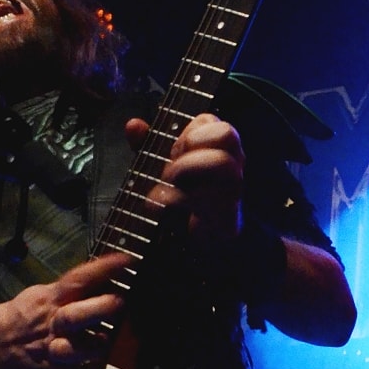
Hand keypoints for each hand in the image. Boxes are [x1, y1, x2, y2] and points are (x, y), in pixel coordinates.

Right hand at [0, 252, 129, 368]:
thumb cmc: (15, 323)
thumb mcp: (37, 297)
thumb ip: (65, 291)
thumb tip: (99, 282)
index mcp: (48, 300)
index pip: (78, 279)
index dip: (103, 269)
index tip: (125, 260)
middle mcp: (53, 324)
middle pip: (80, 315)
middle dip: (103, 308)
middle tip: (118, 303)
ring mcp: (54, 351)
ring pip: (86, 348)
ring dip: (101, 343)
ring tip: (103, 339)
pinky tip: (95, 363)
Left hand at [126, 112, 243, 249]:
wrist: (186, 247)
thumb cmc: (176, 201)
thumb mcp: (156, 169)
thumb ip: (147, 146)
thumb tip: (134, 125)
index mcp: (216, 150)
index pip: (213, 121)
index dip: (191, 130)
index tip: (174, 150)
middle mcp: (232, 166)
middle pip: (227, 135)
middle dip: (192, 145)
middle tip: (169, 169)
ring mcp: (234, 192)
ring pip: (226, 164)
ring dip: (189, 170)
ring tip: (167, 185)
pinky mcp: (230, 219)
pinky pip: (217, 202)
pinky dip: (185, 200)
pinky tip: (166, 205)